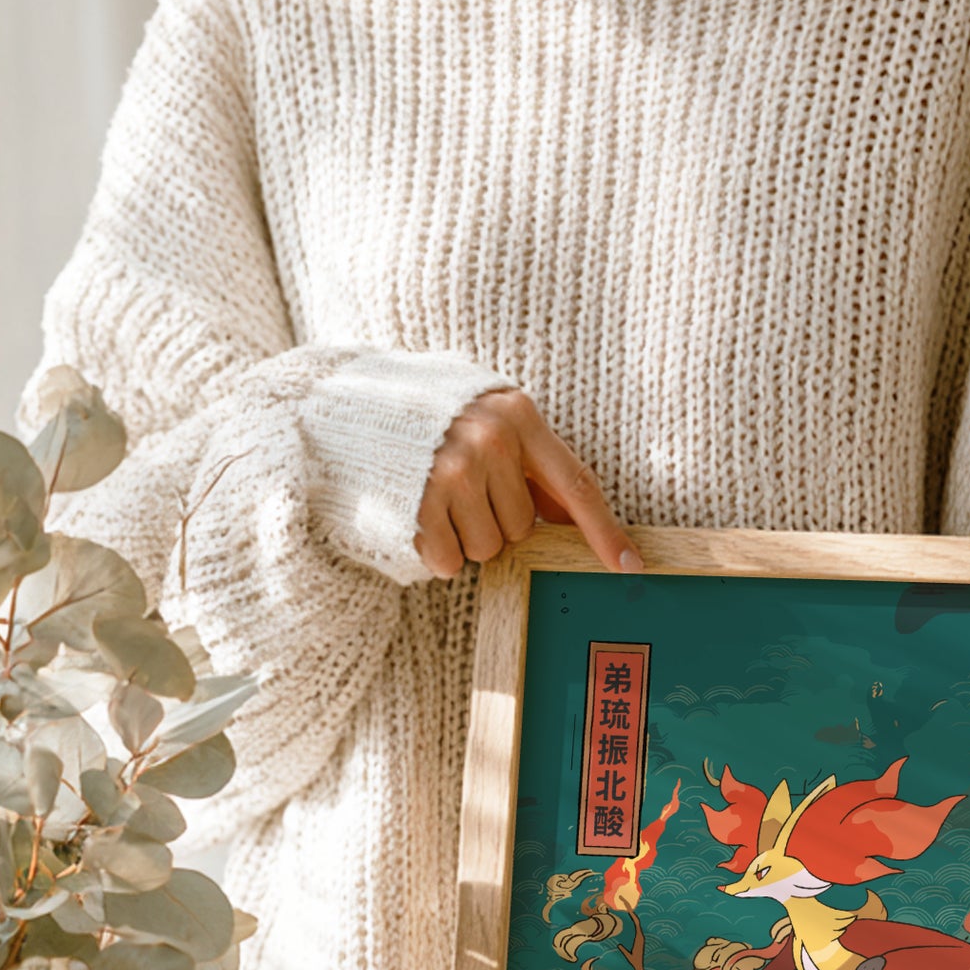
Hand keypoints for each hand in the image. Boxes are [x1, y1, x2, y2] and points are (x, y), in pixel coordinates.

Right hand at [416, 388, 641, 578]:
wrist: (339, 402)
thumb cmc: (423, 415)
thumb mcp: (484, 417)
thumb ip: (529, 461)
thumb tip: (570, 515)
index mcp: (518, 415)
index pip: (576, 484)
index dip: (605, 531)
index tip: (630, 567)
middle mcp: (491, 441)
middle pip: (523, 527)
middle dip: (496, 521)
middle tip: (459, 490)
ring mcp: (453, 472)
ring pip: (488, 549)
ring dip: (465, 538)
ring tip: (434, 499)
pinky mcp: (419, 504)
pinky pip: (450, 561)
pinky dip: (436, 552)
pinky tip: (417, 516)